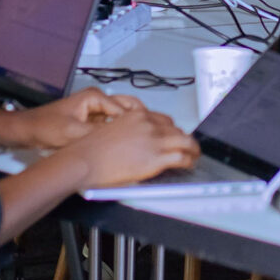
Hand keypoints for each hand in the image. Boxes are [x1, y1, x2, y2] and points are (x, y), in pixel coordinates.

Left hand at [0, 88, 145, 151]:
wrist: (27, 130)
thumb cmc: (45, 127)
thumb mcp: (73, 133)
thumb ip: (97, 134)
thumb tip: (120, 140)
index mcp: (94, 97)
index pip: (123, 110)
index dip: (134, 125)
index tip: (143, 139)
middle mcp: (98, 100)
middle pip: (126, 108)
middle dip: (135, 122)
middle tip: (146, 139)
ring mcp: (95, 110)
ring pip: (119, 118)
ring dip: (126, 129)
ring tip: (137, 144)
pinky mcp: (91, 121)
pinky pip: (110, 126)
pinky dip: (116, 134)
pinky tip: (122, 147)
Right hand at [65, 108, 199, 188]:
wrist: (85, 160)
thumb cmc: (91, 149)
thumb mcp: (112, 130)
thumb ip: (129, 131)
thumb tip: (139, 140)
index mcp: (137, 115)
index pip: (164, 119)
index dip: (172, 130)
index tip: (174, 136)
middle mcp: (148, 124)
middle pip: (176, 129)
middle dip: (183, 138)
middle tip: (187, 147)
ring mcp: (153, 140)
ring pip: (185, 141)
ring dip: (192, 149)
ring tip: (194, 155)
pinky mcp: (156, 157)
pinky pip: (181, 157)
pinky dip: (188, 161)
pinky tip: (189, 164)